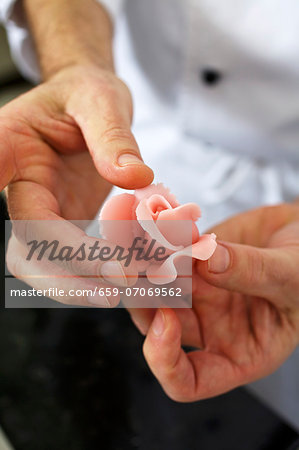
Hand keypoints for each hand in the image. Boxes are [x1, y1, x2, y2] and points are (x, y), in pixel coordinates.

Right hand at [3, 65, 152, 305]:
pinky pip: (66, 260)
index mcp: (10, 145)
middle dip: (68, 269)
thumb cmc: (86, 94)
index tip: (19, 225)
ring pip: (40, 261)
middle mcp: (18, 186)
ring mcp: (38, 209)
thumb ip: (112, 136)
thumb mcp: (102, 100)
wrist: (89, 105)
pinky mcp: (60, 223)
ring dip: (78, 285)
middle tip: (118, 279)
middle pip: (25, 242)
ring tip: (122, 291)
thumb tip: (135, 177)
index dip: (1, 199)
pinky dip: (92, 275)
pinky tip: (126, 279)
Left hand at [130, 204, 298, 400]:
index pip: (187, 381)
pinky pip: (165, 254)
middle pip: (159, 326)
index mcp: (237, 352)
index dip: (165, 360)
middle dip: (141, 300)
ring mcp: (198, 293)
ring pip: (154, 288)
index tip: (166, 319)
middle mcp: (210, 326)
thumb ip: (255, 272)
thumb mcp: (293, 278)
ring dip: (141, 265)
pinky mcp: (192, 262)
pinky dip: (156, 238)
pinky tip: (156, 220)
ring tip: (139, 239)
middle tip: (131, 268)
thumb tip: (208, 261)